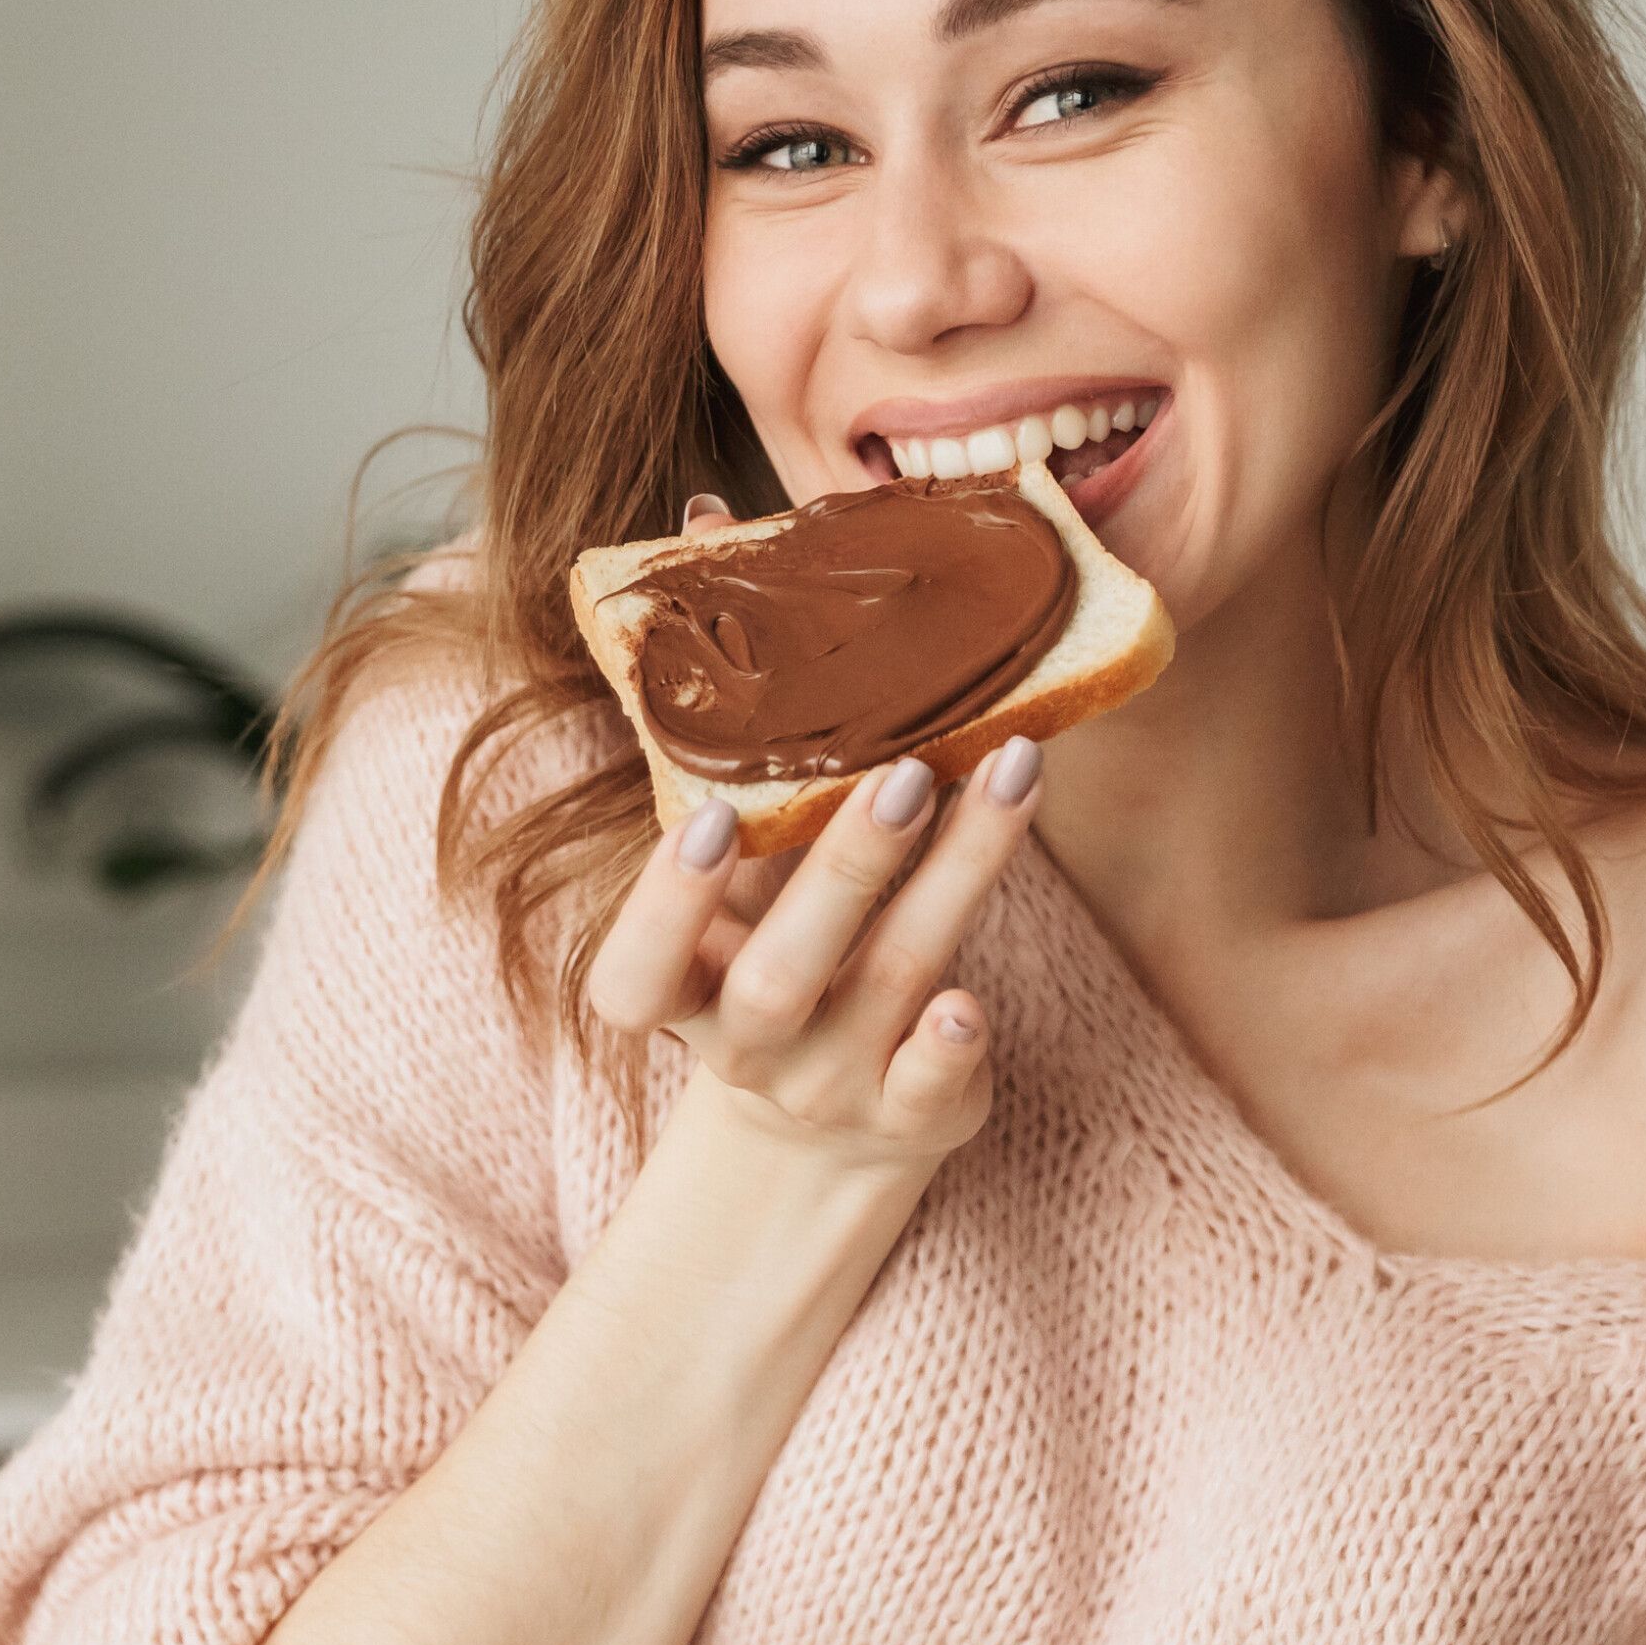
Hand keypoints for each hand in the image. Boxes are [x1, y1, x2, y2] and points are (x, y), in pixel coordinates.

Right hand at [582, 500, 1047, 1178]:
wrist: (822, 1121)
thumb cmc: (768, 942)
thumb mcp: (730, 862)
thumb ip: (724, 724)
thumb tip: (709, 523)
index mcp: (677, 989)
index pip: (634, 972)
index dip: (665, 906)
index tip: (703, 822)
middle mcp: (749, 1043)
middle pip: (782, 973)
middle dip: (846, 868)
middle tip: (907, 769)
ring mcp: (834, 1082)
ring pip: (894, 983)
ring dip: (955, 878)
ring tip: (1011, 775)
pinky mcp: (914, 1114)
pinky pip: (932, 1089)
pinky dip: (951, 1049)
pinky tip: (974, 1005)